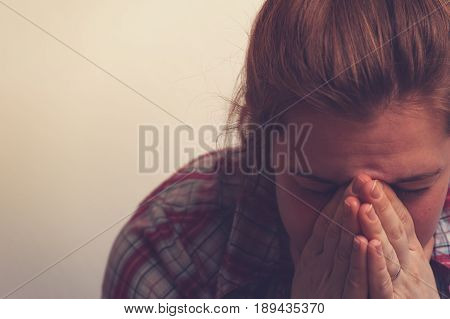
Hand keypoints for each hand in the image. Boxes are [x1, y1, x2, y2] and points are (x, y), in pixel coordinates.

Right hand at [290, 181, 367, 297]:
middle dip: (343, 207)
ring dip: (349, 227)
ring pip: (342, 252)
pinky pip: (353, 280)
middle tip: (352, 182)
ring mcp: (329, 284)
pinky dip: (359, 261)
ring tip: (356, 202)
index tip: (346, 184)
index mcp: (311, 258)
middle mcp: (318, 268)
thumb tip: (326, 223)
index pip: (323, 226)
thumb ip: (316, 249)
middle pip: (332, 233)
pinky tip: (366, 241)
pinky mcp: (343, 303)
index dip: (335, 205)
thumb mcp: (310, 272)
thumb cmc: (311, 300)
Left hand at [352, 175, 439, 297]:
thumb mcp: (411, 266)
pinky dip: (375, 262)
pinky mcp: (391, 303)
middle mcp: (410, 265)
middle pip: (395, 230)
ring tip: (364, 204)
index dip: (387, 200)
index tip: (372, 178)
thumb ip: (404, 242)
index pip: (401, 221)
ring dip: (376, 226)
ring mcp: (403, 283)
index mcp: (412, 254)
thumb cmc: (415, 298)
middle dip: (380, 204)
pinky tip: (368, 243)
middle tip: (366, 180)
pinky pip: (382, 281)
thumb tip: (393, 217)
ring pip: (388, 251)